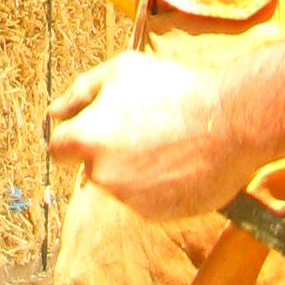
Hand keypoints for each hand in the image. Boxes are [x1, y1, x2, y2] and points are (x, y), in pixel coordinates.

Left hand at [47, 39, 284, 224]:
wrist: (231, 124)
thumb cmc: (175, 89)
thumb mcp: (123, 70)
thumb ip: (81, 90)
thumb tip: (53, 111)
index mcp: (88, 139)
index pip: (58, 149)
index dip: (74, 137)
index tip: (95, 128)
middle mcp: (102, 175)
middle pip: (92, 167)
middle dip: (109, 151)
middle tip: (144, 129)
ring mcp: (129, 199)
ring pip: (120, 184)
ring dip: (135, 168)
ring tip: (169, 143)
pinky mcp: (155, 214)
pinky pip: (146, 199)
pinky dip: (157, 185)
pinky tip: (181, 163)